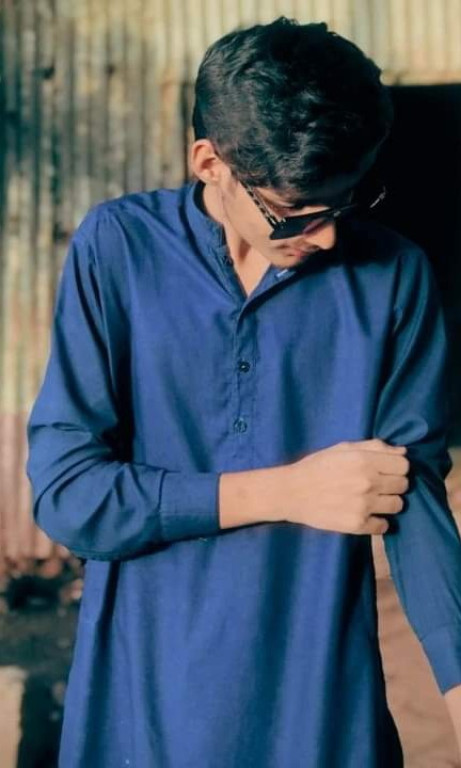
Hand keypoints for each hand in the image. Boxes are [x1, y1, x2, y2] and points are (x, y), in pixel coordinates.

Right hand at [281, 438, 409, 535]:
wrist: (291, 492)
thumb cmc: (316, 466)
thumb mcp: (343, 448)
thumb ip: (374, 447)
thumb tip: (403, 451)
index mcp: (364, 460)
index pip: (404, 465)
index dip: (397, 467)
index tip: (386, 471)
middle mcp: (368, 482)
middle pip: (403, 485)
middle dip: (393, 484)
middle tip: (378, 486)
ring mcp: (364, 505)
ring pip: (397, 505)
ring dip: (388, 503)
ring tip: (372, 500)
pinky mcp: (357, 525)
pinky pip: (384, 526)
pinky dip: (378, 522)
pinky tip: (366, 515)